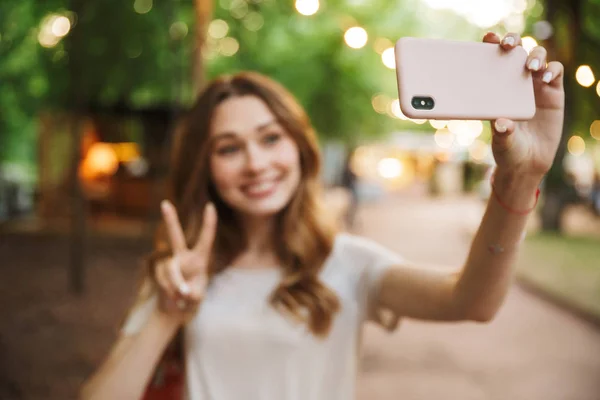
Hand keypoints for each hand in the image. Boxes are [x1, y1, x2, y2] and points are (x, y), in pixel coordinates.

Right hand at [154, 200, 216, 318]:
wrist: (176, 307)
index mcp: (200, 258)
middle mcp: (183, 256)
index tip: (210, 205)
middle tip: (164, 203)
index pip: (206, 238)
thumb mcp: (197, 297)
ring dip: (176, 286)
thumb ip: (191, 292)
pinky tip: (173, 296)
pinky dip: (169, 291)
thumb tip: (178, 289)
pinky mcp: (159, 270)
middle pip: (175, 236)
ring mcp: (169, 262)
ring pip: (171, 270)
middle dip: (170, 220)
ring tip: (182, 297)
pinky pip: (163, 280)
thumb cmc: (192, 297)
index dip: (209, 223)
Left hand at [483, 32, 564, 180]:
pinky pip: (556, 73)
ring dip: (535, 56)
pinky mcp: (553, 93)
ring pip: (538, 58)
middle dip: (513, 42)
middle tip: (508, 46)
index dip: (492, 46)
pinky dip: (553, 70)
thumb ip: (502, 133)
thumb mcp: (501, 142)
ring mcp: (535, 86)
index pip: (494, 60)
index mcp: (496, 88)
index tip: (488, 39)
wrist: (527, 164)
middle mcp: (515, 82)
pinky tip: (546, 77)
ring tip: (530, 67)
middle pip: (517, 52)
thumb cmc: (507, 150)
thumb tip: (502, 124)